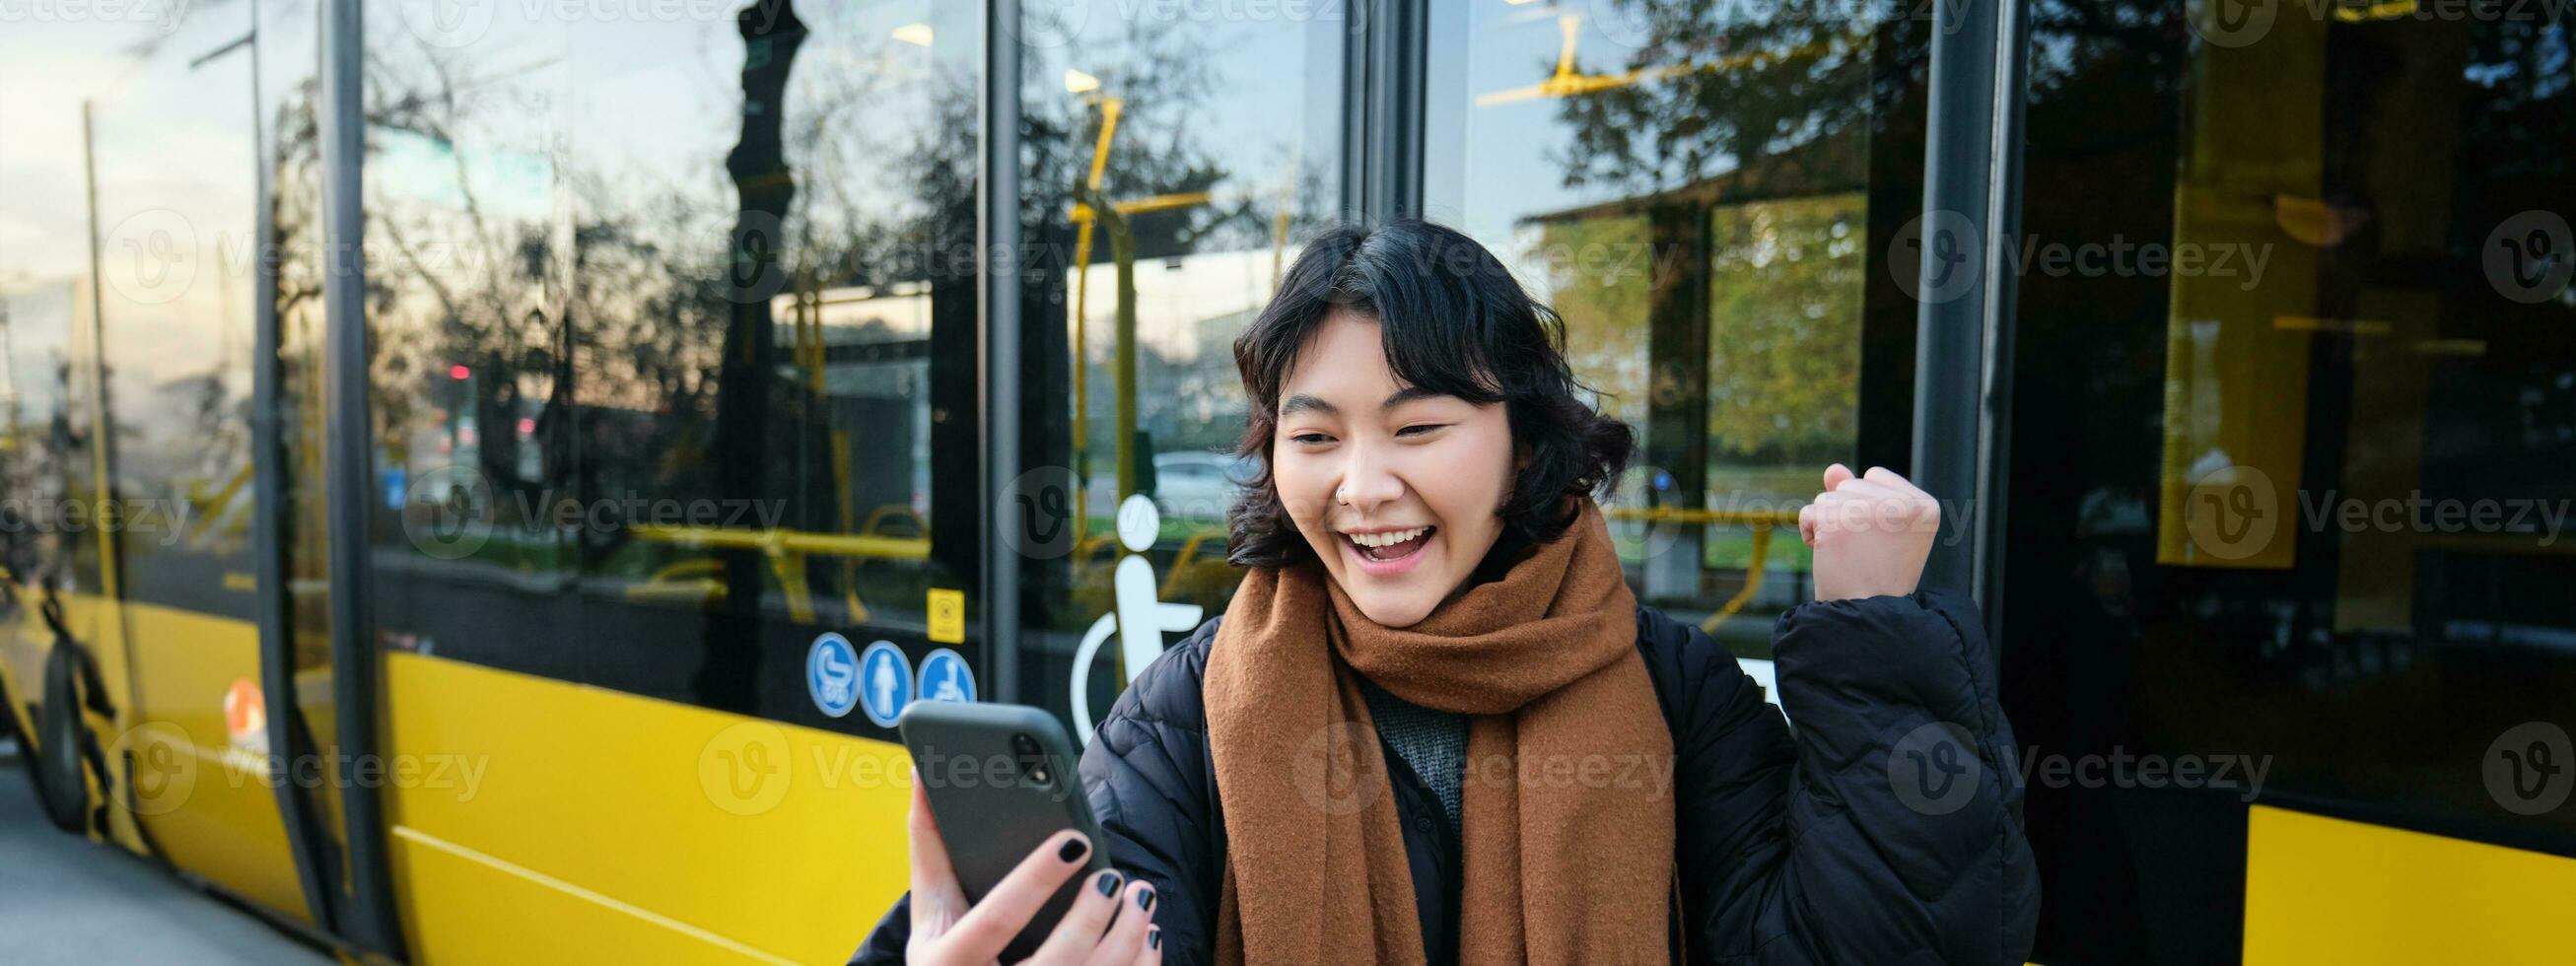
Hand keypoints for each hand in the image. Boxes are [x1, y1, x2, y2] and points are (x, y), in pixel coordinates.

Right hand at [905, 778, 1162, 965]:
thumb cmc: (947, 953)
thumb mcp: (931, 911)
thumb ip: (930, 847)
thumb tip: (924, 774)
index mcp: (949, 961)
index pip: (996, 920)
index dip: (1036, 879)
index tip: (1075, 841)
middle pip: (1056, 961)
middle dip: (1092, 915)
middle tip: (1113, 878)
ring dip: (1127, 937)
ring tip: (1139, 897)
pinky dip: (1141, 964)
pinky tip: (1147, 933)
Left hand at [1797, 464, 1938, 602]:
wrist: (1867, 617)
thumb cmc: (1876, 579)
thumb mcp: (1881, 532)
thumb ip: (1862, 494)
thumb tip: (1833, 468)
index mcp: (1925, 505)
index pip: (1875, 476)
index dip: (1866, 508)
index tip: (1879, 542)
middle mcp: (1903, 503)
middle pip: (1850, 484)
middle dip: (1845, 515)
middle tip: (1863, 553)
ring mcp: (1870, 510)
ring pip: (1827, 497)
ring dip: (1827, 524)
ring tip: (1848, 555)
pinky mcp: (1838, 519)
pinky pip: (1809, 511)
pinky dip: (1810, 532)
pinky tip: (1827, 554)